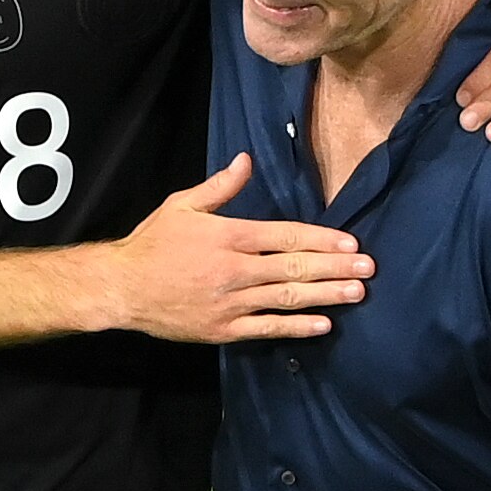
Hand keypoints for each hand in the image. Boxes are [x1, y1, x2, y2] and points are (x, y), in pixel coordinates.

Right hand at [84, 155, 370, 342]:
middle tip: (369, 268)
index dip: (321, 239)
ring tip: (357, 293)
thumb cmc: (152, 244)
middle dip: (335, 267)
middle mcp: (234, 270)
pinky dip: (296, 327)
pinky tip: (323, 323)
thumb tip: (246, 161)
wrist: (121, 288)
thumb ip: (219, 188)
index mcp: (228, 236)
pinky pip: (267, 328)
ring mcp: (230, 302)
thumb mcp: (181, 206)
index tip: (351, 243)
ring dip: (326, 295)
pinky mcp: (223, 329)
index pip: (285, 236)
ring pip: (287, 298)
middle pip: (294, 267)